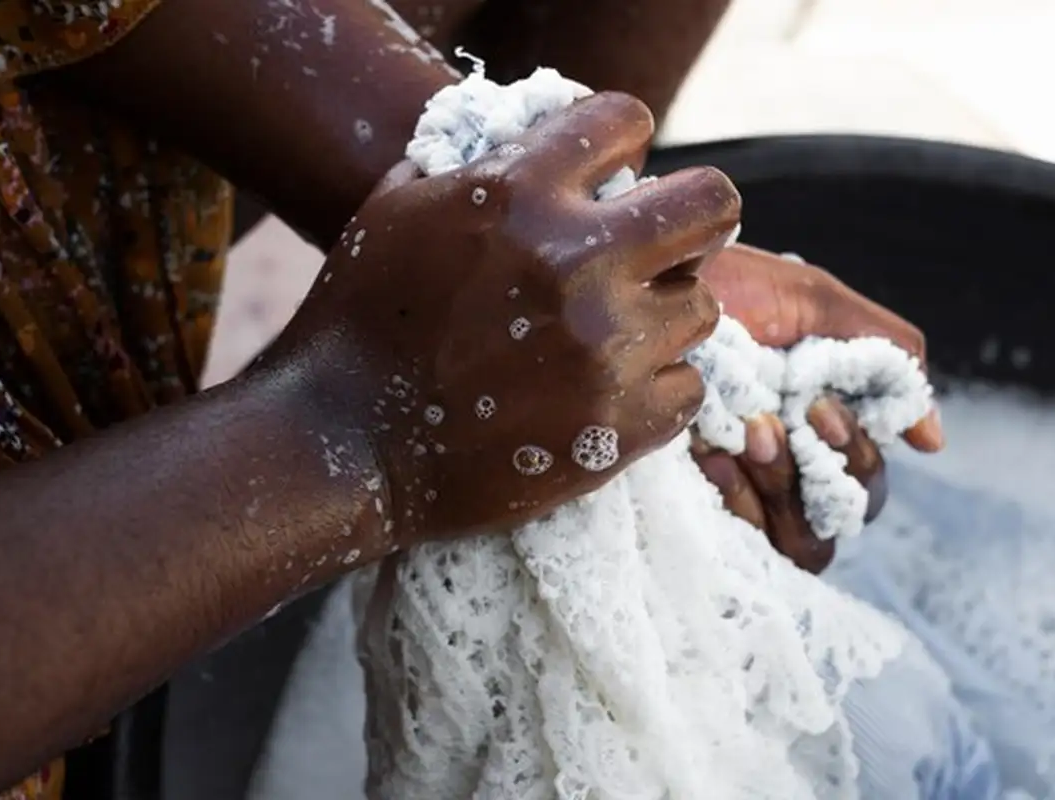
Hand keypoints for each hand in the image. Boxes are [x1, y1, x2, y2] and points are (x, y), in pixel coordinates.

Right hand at [268, 93, 739, 548]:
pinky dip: (656, 389)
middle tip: (666, 245)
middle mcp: (576, 262)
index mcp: (518, 194)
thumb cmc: (357, 322)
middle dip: (694, 219)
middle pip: (713, 204)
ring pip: (703, 306)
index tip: (615, 173)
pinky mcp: (620, 426)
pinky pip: (689, 387)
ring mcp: (606, 348)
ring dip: (664, 315)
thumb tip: (534, 143)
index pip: (627, 122)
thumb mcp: (396, 210)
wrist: (342, 447)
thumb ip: (476, 167)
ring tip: (614, 334)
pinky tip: (608, 392)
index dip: (623, 144)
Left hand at [693, 244, 943, 571]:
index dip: (859, 457)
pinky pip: (748, 545)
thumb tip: (932, 440)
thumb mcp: (813, 303)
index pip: (865, 481)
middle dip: (823, 471)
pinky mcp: (696, 507)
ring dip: (783, 487)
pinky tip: (710, 454)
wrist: (644, 286)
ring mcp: (741, 491)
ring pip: (805, 543)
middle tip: (780, 423)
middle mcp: (786, 466)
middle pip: (845, 517)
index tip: (822, 411)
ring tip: (748, 435)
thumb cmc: (725, 286)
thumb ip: (884, 358)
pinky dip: (739, 501)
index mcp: (817, 425)